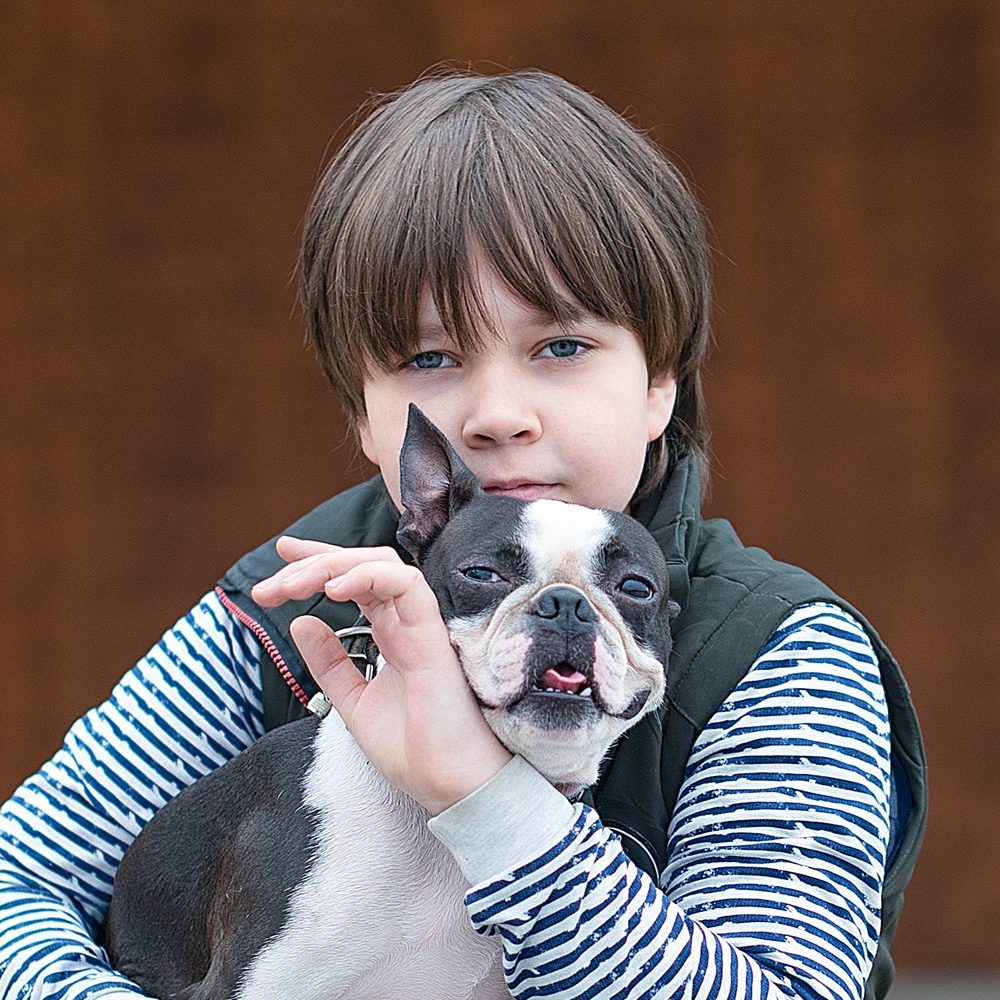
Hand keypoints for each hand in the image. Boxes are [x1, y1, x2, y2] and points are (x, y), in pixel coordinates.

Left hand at [252, 537, 511, 813]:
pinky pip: (406, 586)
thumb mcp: (355, 703)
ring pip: (382, 566)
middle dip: (313, 562)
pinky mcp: (433, 635)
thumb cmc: (415, 752)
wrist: (450, 788)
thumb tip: (300, 622)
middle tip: (270, 584)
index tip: (281, 557)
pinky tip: (333, 590)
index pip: (357, 580)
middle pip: (363, 565)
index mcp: (392, 634)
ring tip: (291, 585)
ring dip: (331, 566)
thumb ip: (330, 664)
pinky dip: (369, 577)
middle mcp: (407, 622)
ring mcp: (421, 625)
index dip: (319, 561)